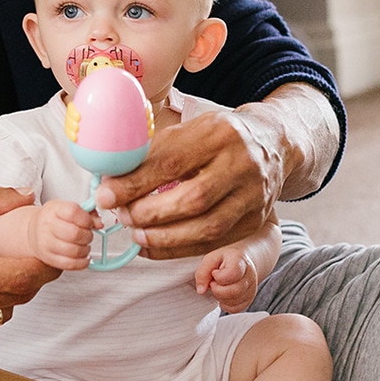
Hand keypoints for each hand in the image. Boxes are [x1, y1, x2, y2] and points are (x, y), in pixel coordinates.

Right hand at [26, 200, 99, 269]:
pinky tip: (83, 257)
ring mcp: (46, 244)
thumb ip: (88, 213)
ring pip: (73, 250)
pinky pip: (69, 264)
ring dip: (85, 249)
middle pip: (74, 233)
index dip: (86, 219)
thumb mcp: (68, 208)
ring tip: (84, 245)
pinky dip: (82, 262)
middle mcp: (47, 226)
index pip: (73, 212)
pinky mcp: (49, 259)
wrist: (34, 232)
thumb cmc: (54, 219)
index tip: (90, 223)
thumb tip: (99, 224)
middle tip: (87, 235)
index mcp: (53, 210)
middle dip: (87, 236)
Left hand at [94, 83, 339, 259]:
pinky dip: (179, 250)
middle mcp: (242, 164)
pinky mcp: (256, 219)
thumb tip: (111, 180)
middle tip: (121, 216)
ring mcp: (254, 195)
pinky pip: (215, 243)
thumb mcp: (190, 129)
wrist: (273, 142)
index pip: (172, 161)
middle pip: (194, 199)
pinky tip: (153, 248)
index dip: (135, 182)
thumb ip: (154, 152)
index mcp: (220, 133)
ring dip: (164, 238)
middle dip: (150, 213)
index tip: (106, 195)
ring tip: (136, 235)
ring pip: (208, 227)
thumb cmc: (218, 136)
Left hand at [194, 247, 257, 313]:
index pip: (231, 274)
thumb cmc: (225, 260)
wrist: (241, 263)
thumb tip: (201, 290)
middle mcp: (250, 276)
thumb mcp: (211, 258)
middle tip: (213, 282)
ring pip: (234, 302)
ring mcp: (251, 290)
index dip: (218, 276)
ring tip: (219, 287)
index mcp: (240, 262)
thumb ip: (203, 272)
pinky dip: (225, 304)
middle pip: (233, 291)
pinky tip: (223, 294)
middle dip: (217, 290)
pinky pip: (234, 309)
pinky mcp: (248, 300)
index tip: (215, 272)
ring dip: (220, 297)